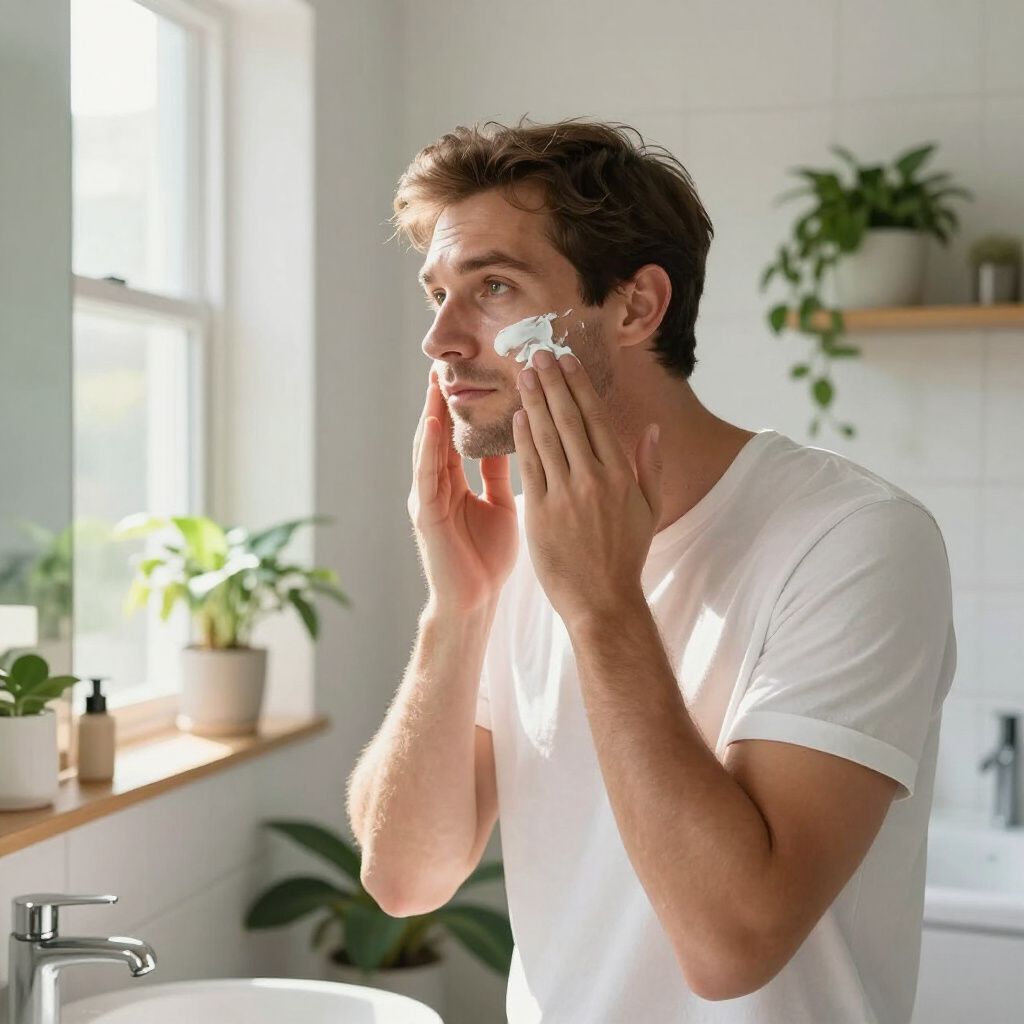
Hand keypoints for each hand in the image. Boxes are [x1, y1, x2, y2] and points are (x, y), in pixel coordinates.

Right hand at [408, 367, 518, 615]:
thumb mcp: (501, 505)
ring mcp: (428, 497)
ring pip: (428, 446)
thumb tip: (516, 438)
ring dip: (430, 412)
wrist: (476, 602)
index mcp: (456, 482)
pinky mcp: (425, 513)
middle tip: (444, 360)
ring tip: (435, 379)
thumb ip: (499, 474)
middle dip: (440, 398)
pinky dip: (429, 448)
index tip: (470, 370)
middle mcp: (438, 484)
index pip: (458, 433)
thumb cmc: (489, 558)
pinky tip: (433, 423)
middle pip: (438, 432)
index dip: (462, 403)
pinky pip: (427, 474)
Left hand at [513, 351, 661, 628]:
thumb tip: (651, 427)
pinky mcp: (541, 513)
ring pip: (547, 437)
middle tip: (537, 354)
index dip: (579, 386)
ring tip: (523, 375)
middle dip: (551, 383)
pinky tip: (517, 416)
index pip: (596, 418)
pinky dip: (523, 438)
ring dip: (534, 402)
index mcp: (620, 475)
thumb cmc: (625, 555)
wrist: (602, 600)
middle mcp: (593, 479)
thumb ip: (650, 466)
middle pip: (568, 419)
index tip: (566, 361)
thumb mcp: (649, 509)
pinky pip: (531, 467)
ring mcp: (566, 495)